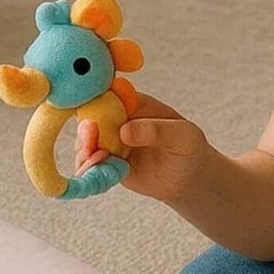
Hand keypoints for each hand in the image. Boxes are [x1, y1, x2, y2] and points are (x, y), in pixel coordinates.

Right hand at [72, 94, 210, 203]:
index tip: (92, 119)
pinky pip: (91, 165)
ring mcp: (110, 141)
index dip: (95, 104)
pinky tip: (97, 176)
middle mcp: (117, 120)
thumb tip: (125, 131)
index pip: (109, 96)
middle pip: (91, 120)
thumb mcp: (182, 136)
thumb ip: (157, 130)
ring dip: (85, 154)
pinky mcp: (108, 162)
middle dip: (86, 133)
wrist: (187, 177)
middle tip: (91, 145)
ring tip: (97, 162)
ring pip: (86, 144)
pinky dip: (89, 171)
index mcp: (133, 103)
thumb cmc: (189, 148)